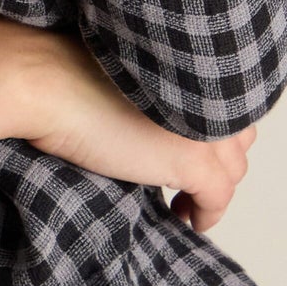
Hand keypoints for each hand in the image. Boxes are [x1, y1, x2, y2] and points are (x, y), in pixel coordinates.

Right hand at [13, 29, 256, 237]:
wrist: (48, 84)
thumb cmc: (68, 73)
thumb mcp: (129, 76)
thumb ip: (158, 93)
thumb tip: (159, 123)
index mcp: (194, 66)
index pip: (229, 104)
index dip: (214, 132)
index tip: (192, 149)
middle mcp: (210, 93)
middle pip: (238, 138)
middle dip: (219, 160)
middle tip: (190, 178)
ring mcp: (206, 128)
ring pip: (233, 170)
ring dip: (213, 188)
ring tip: (185, 201)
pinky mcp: (193, 161)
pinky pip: (218, 198)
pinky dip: (207, 214)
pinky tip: (188, 219)